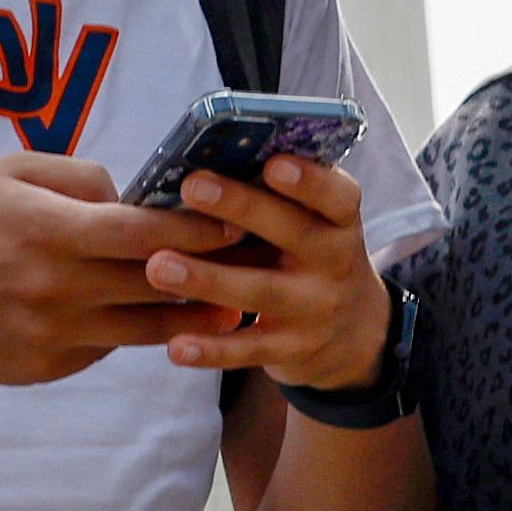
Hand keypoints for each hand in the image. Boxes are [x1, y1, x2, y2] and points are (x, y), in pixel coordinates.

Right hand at [0, 152, 242, 387]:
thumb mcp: (11, 172)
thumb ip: (80, 177)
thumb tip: (135, 196)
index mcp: (50, 231)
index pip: (146, 232)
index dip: (200, 227)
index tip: (240, 219)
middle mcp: (56, 287)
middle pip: (158, 284)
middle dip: (214, 270)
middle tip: (257, 259)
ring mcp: (52, 334)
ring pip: (146, 328)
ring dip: (192, 314)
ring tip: (228, 299)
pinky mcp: (46, 366)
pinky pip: (108, 348)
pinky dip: (130, 330)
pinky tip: (150, 315)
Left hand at [153, 155, 392, 389]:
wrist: (354, 334)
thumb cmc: (308, 255)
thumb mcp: (311, 224)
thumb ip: (273, 198)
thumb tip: (201, 161)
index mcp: (339, 221)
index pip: (336, 195)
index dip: (309, 180)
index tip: (272, 163)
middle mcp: (336, 262)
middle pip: (293, 231)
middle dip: (241, 207)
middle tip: (190, 186)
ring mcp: (316, 308)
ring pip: (262, 291)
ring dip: (209, 279)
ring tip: (158, 266)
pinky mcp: (293, 349)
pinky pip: (249, 349)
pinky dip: (211, 349)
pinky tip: (175, 346)